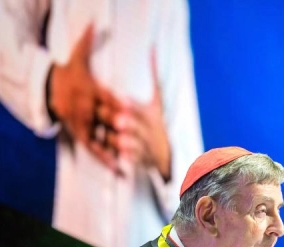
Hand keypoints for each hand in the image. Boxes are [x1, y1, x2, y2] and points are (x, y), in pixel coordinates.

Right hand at [48, 23, 121, 173]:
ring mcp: (80, 122)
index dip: (115, 102)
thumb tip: (93, 22)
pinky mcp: (79, 134)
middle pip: (101, 119)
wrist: (45, 87)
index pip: (103, 96)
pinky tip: (119, 171)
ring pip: (98, 137)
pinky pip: (93, 149)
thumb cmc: (68, 71)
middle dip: (116, 127)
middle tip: (133, 136)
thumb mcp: (76, 56)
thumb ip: (87, 41)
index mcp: (87, 89)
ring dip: (112, 149)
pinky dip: (105, 160)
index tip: (129, 106)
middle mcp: (84, 107)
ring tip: (129, 161)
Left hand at [101, 47, 171, 179]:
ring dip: (126, 142)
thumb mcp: (158, 101)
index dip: (132, 105)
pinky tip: (119, 157)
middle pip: (136, 126)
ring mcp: (145, 146)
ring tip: (117, 139)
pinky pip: (134, 160)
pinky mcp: (141, 160)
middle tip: (118, 119)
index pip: (140, 108)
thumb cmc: (156, 123)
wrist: (166, 154)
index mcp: (151, 114)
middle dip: (129, 122)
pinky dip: (128, 159)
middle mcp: (148, 130)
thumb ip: (154, 77)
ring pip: (134, 143)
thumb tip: (153, 49)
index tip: (122, 100)